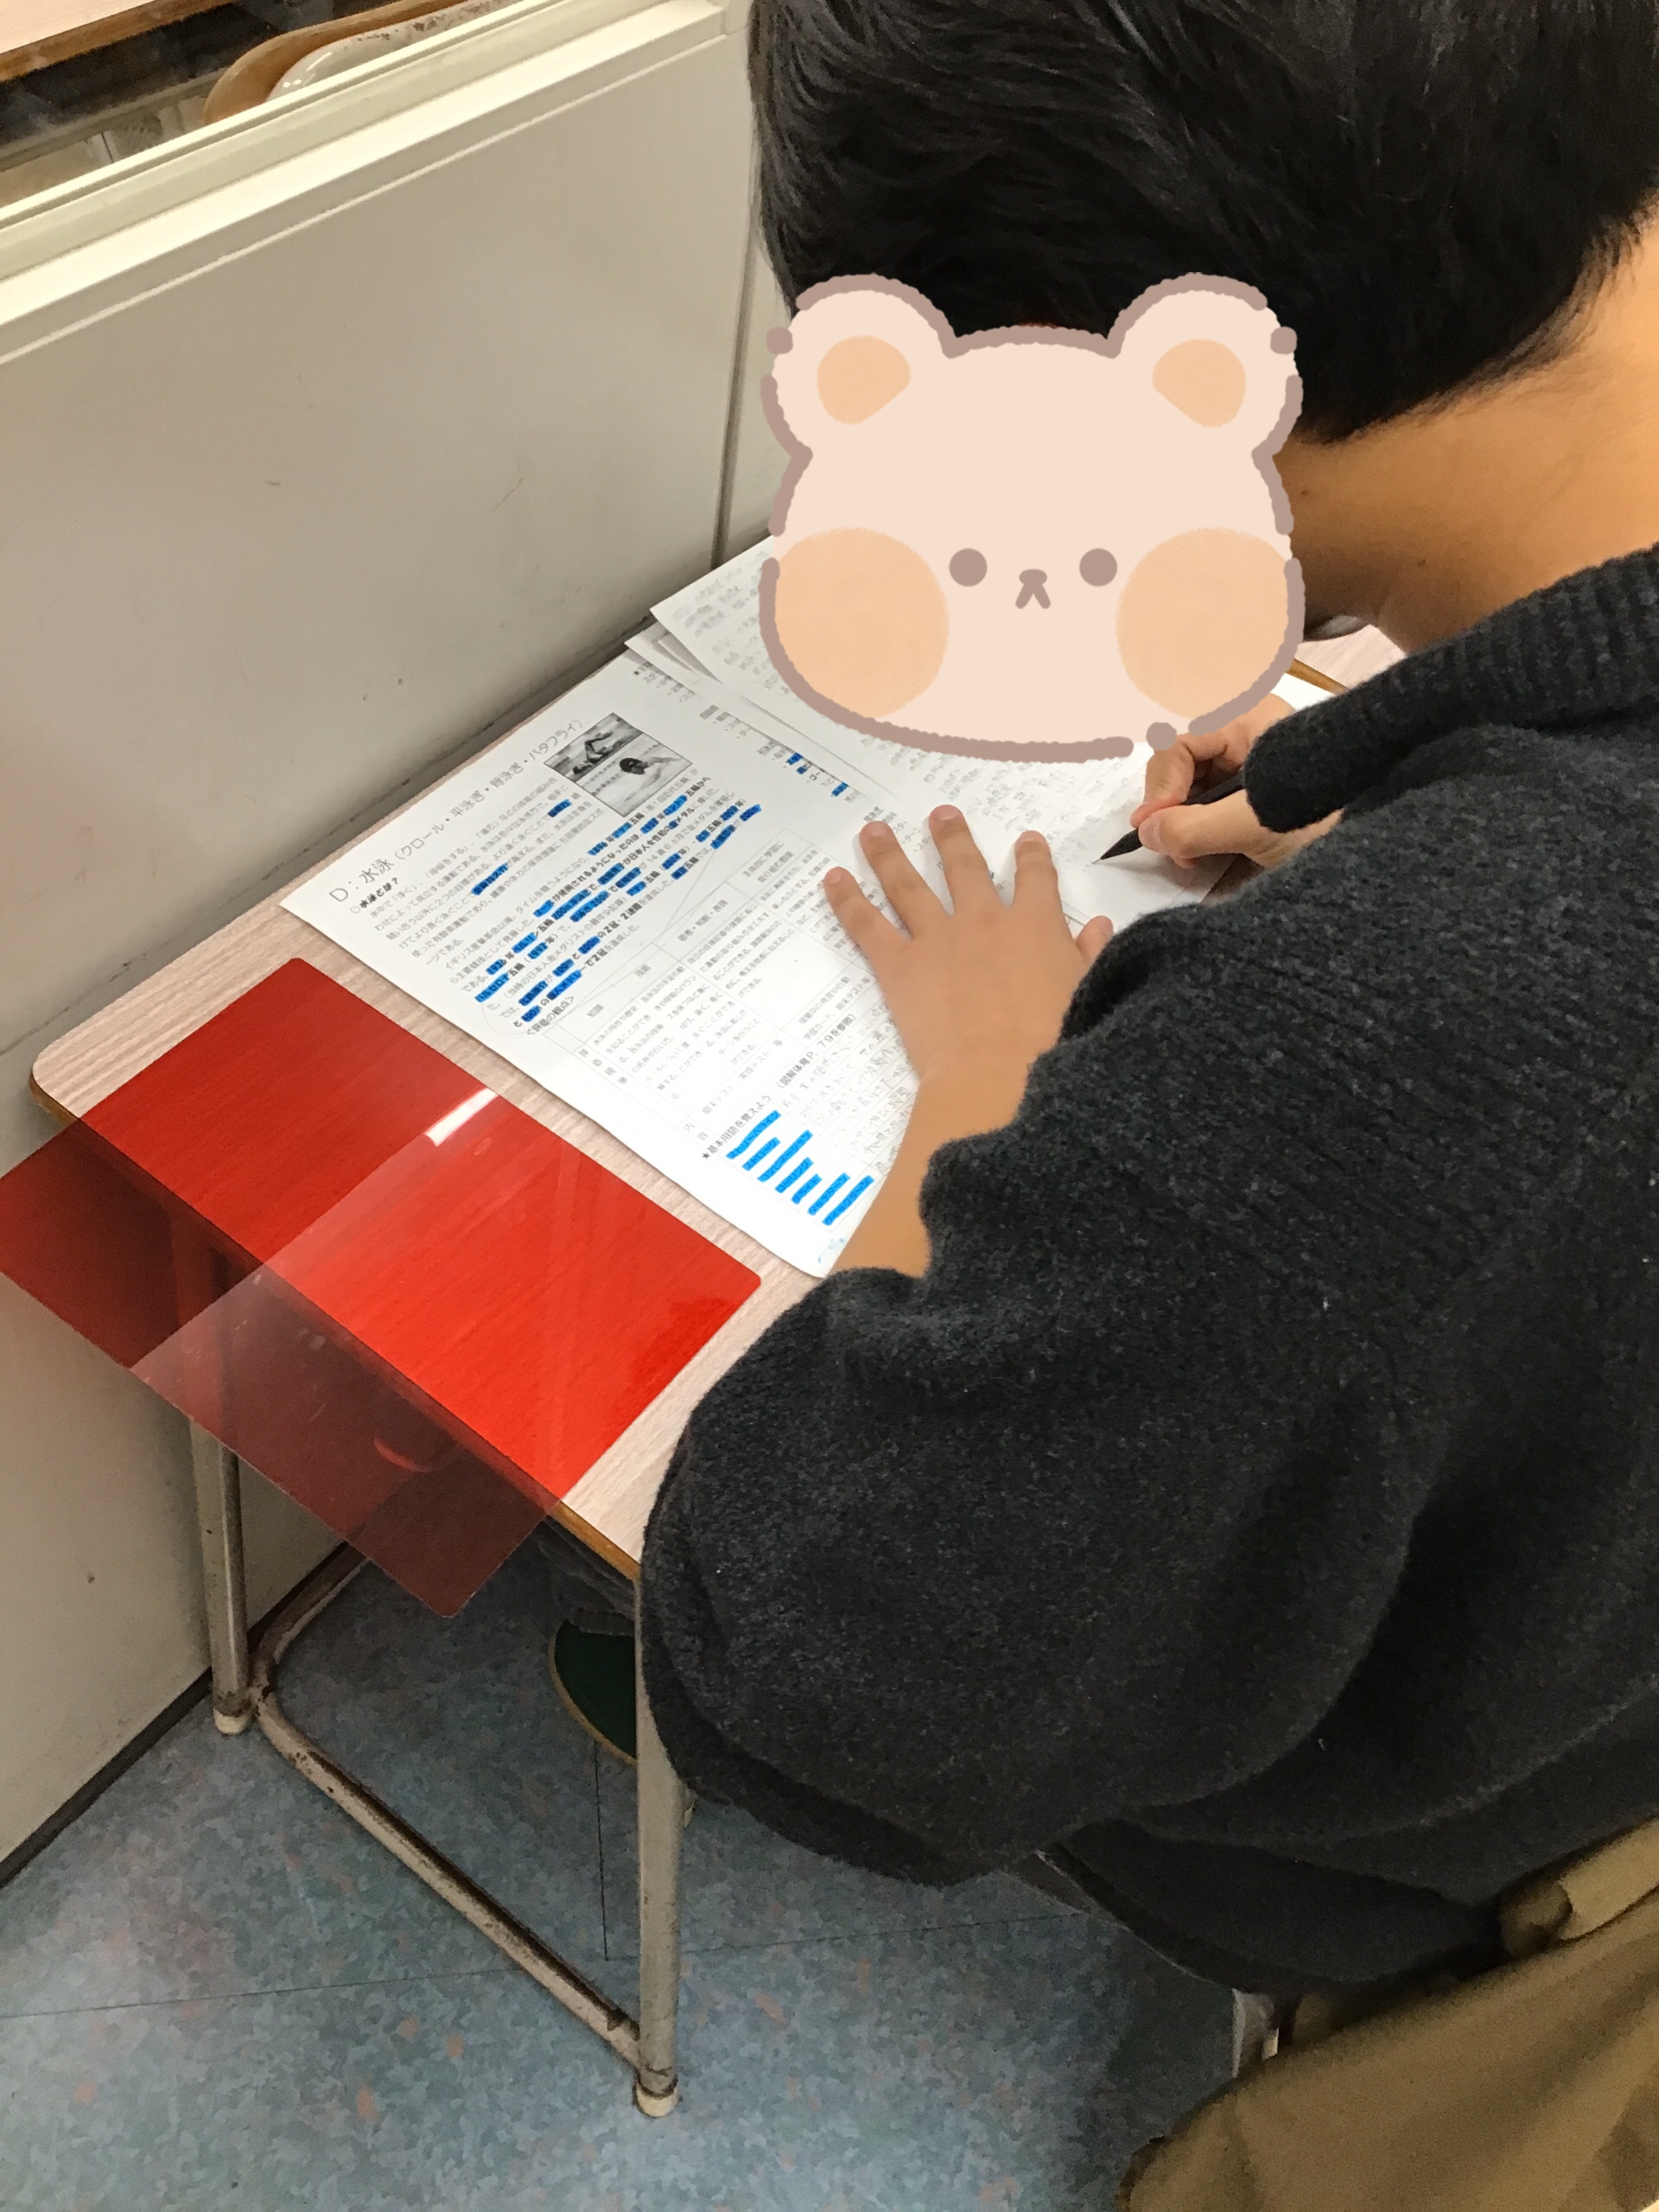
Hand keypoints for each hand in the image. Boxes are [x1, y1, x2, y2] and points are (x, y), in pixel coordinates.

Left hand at [822, 809, 1110, 1275]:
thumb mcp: (1087, 994)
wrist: (1002, 1075)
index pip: (1035, 879)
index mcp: (1036, 926)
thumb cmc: (1053, 1044)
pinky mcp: (900, 966)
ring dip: (889, 854)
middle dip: (952, 838)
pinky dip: (847, 900)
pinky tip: (832, 878)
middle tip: (940, 814)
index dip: (1032, 857)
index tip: (1027, 840)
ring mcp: (938, 939)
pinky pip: (868, 925)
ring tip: (873, 830)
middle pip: (964, 867)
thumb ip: (1090, 955)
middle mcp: (984, 920)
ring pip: (908, 885)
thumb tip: (1098, 925)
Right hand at [1129, 695, 1339, 868]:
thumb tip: (1146, 833)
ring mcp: (1251, 765)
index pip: (1180, 744)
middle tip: (1170, 847)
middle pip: (1182, 764)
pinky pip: (1209, 804)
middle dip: (1169, 807)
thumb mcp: (1255, 824)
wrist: (1376, 854)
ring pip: (1192, 786)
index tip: (1157, 829)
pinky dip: (1197, 829)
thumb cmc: (1326, 821)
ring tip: (1187, 856)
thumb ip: (1193, 828)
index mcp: (1250, 719)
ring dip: (1180, 823)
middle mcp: (1247, 734)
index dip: (1162, 786)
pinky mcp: (1256, 795)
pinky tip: (1200, 853)